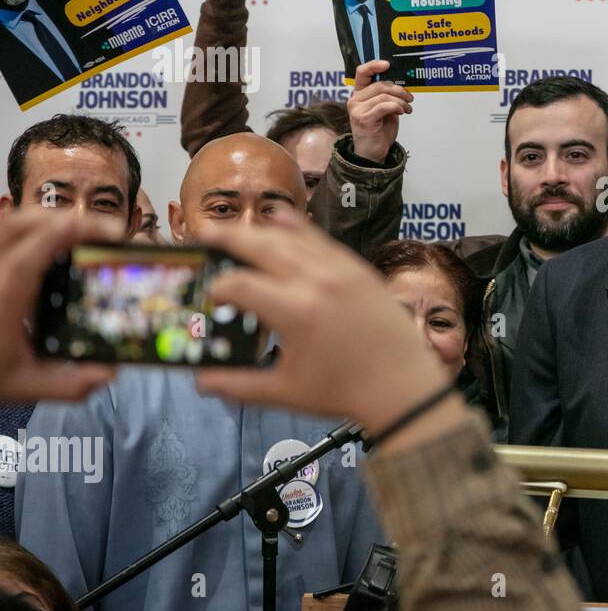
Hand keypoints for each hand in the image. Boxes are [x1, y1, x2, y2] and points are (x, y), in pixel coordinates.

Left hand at [0, 209, 114, 400]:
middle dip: (60, 219)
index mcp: (2, 296)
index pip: (34, 251)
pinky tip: (37, 242)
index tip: (105, 232)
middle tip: (95, 230)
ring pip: (4, 223)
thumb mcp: (21, 384)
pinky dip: (20, 229)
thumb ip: (67, 382)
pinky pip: (0, 234)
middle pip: (18, 224)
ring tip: (69, 231)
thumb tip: (108, 372)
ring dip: (39, 221)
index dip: (70, 232)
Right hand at [194, 217, 463, 444]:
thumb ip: (238, 385)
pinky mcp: (359, 269)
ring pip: (292, 237)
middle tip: (205, 232)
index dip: (218, 287)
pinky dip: (298, 228)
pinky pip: (322, 239)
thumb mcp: (286, 392)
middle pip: (262, 245)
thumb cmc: (345, 391)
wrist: (402, 386)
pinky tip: (280, 219)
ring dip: (260, 230)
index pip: (241, 286)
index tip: (209, 293)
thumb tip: (201, 381)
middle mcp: (318, 281)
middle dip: (229, 237)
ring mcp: (342, 270)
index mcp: (297, 311)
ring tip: (235, 229)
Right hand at [349, 59, 410, 162]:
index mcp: (359, 94)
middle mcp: (355, 100)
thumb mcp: (384, 109)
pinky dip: (397, 107)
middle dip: (400, 90)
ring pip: (385, 95)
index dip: (374, 65)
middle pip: (380, 85)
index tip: (388, 64)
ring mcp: (357, 109)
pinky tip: (402, 112)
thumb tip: (401, 86)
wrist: (373, 153)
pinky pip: (385, 106)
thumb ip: (386, 96)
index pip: (362, 73)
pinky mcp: (364, 119)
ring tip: (407, 108)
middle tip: (410, 98)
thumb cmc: (379, 131)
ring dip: (402, 101)